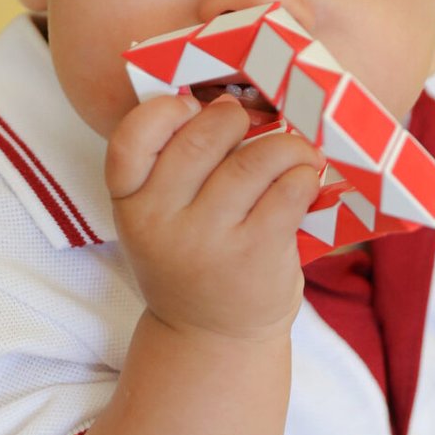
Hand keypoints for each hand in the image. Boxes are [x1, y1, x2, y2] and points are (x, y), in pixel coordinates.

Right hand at [105, 91, 324, 341]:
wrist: (212, 337)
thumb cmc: (192, 260)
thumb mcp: (159, 219)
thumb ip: (172, 169)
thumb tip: (229, 97)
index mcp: (130, 204)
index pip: (130, 140)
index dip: (164, 110)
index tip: (191, 107)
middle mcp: (161, 223)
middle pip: (201, 138)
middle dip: (235, 118)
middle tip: (254, 121)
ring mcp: (209, 241)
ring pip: (253, 161)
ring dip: (285, 146)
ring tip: (297, 152)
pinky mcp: (255, 254)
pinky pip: (287, 191)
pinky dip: (303, 175)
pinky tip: (304, 180)